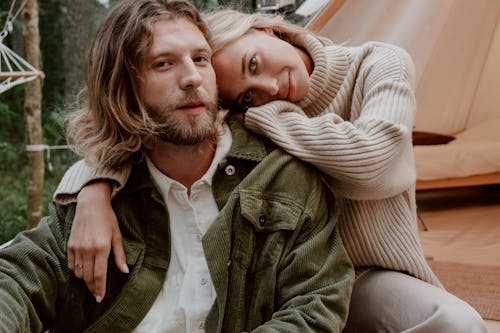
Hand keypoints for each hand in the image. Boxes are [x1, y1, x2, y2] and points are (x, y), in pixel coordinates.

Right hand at [67, 181, 127, 302]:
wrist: (90, 204)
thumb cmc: (108, 219)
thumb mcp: (117, 235)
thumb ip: (120, 255)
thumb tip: (124, 271)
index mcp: (101, 248)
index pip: (99, 275)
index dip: (100, 289)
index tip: (100, 298)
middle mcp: (87, 250)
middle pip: (87, 277)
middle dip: (92, 288)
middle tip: (97, 294)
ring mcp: (77, 248)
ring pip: (78, 273)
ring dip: (84, 280)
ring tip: (92, 281)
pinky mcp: (70, 245)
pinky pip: (71, 264)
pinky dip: (76, 270)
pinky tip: (83, 270)